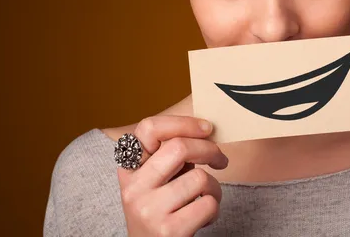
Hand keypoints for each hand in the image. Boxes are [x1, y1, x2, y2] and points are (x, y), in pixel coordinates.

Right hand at [117, 116, 227, 236]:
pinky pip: (208, 204)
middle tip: (220, 159)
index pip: (148, 128)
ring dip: (214, 187)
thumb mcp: (154, 182)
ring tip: (207, 197)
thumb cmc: (160, 212)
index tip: (206, 128)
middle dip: (209, 149)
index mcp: (129, 169)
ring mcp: (149, 209)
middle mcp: (134, 188)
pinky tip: (204, 217)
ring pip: (199, 177)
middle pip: (179, 147)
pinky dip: (214, 208)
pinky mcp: (168, 230)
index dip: (183, 123)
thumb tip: (204, 131)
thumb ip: (169, 157)